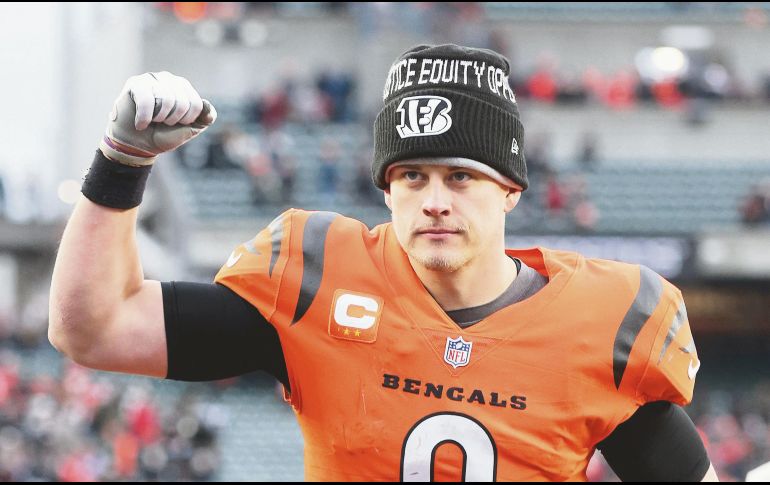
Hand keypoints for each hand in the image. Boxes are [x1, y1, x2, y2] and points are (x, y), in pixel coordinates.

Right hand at [99, 72, 216, 165]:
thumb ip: (204, 119)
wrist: (136, 144)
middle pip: (181, 102)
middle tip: (161, 123)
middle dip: (172, 120)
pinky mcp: (136, 83)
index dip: (187, 120)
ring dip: (158, 118)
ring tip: (152, 120)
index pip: (196, 104)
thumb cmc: (162, 135)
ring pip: (165, 100)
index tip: (176, 123)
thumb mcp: (188, 130)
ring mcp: (152, 79)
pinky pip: (146, 100)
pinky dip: (144, 118)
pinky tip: (140, 124)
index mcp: (185, 88)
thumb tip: (208, 107)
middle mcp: (169, 79)